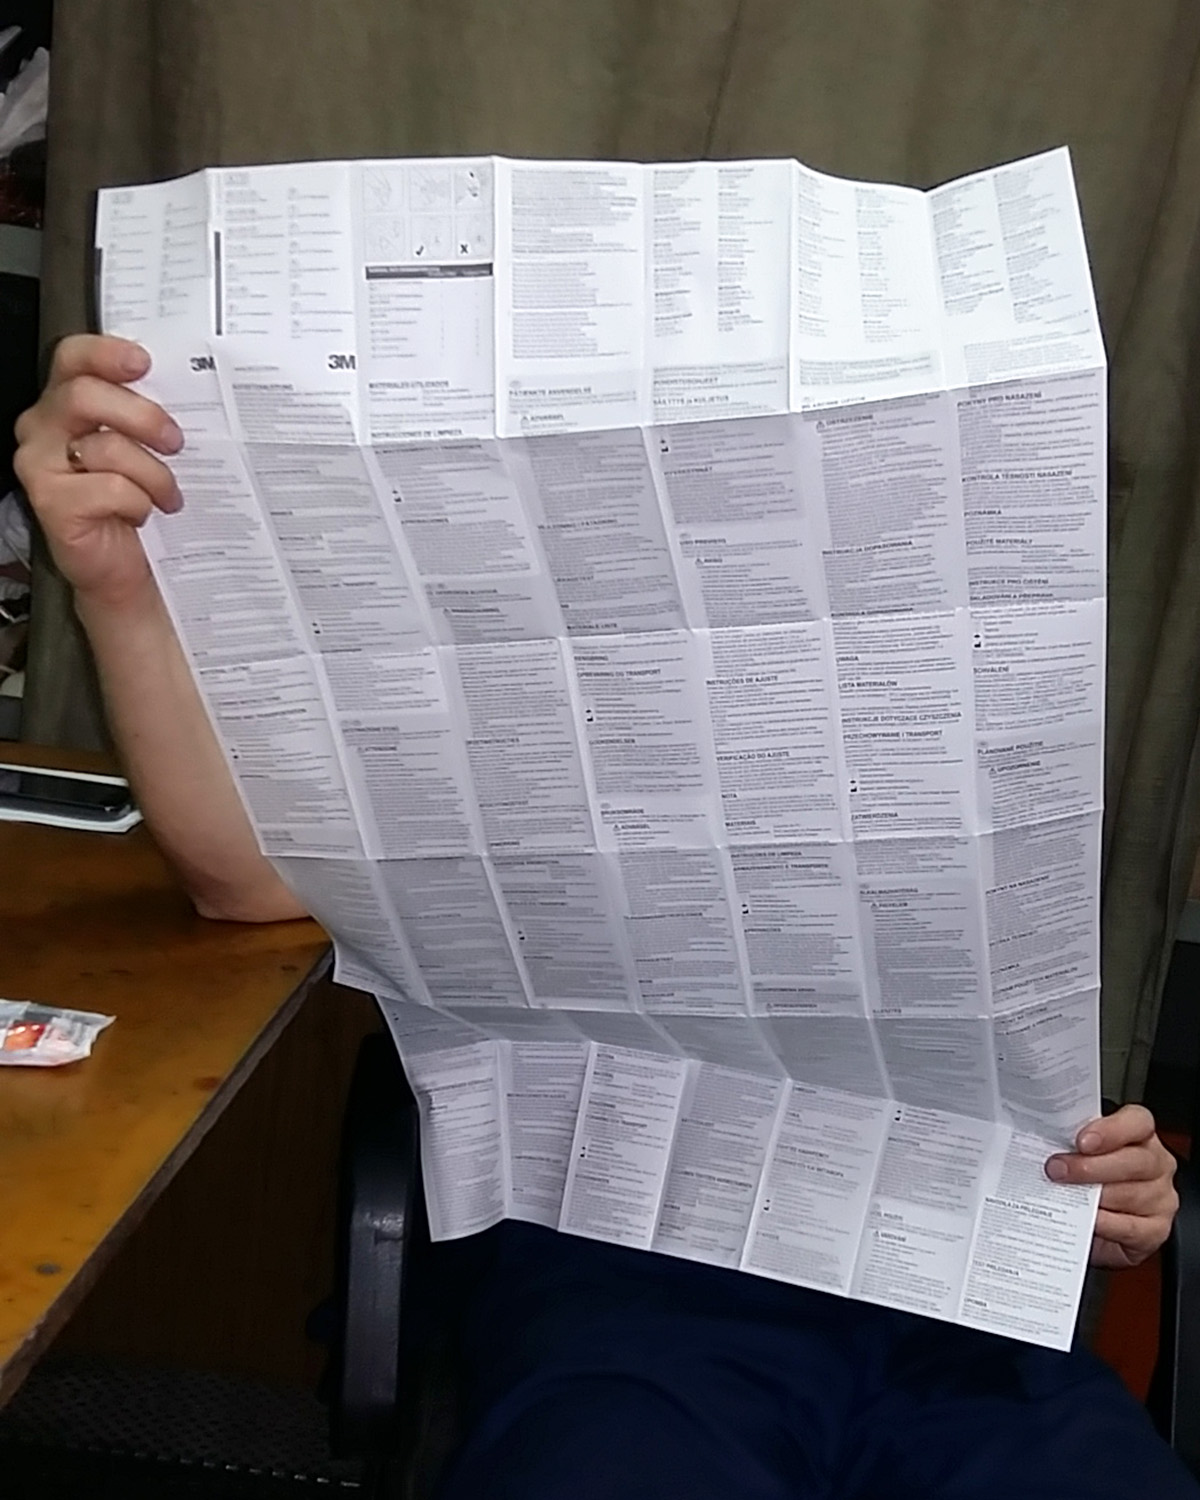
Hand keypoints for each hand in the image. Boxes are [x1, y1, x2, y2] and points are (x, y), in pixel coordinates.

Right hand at [14, 334, 182, 608]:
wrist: (125, 567)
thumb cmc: (136, 501)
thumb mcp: (144, 449)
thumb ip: (146, 414)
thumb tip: (187, 385)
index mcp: (65, 402)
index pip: (72, 358)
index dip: (105, 353)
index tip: (144, 362)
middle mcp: (42, 427)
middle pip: (86, 395)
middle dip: (142, 416)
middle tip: (175, 441)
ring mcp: (40, 464)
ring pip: (107, 446)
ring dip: (153, 474)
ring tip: (168, 495)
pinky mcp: (51, 503)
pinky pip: (110, 488)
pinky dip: (139, 503)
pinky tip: (143, 515)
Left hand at [1046, 1105, 1178, 1268]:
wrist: (1105, 1220)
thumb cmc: (1090, 1176)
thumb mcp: (1080, 1151)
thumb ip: (1069, 1141)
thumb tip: (1035, 1140)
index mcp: (1140, 1135)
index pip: (1138, 1121)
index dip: (1111, 1130)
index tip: (1081, 1141)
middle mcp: (1156, 1164)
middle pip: (1133, 1161)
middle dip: (1089, 1167)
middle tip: (1056, 1170)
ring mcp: (1160, 1197)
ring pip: (1131, 1194)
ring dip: (1092, 1196)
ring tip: (1063, 1195)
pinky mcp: (1156, 1229)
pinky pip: (1131, 1226)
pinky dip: (1105, 1223)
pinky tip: (1086, 1219)